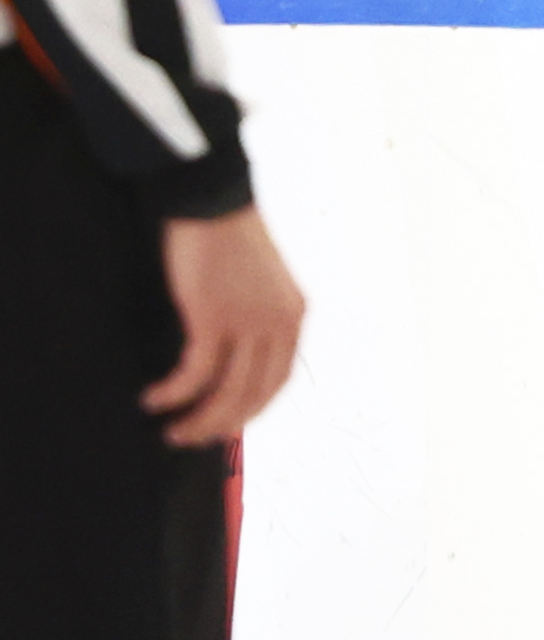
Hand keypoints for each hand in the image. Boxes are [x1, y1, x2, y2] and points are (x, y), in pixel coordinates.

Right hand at [143, 205, 303, 446]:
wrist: (211, 200)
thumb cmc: (227, 239)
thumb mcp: (257, 283)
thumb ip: (254, 319)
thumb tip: (231, 357)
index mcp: (294, 315)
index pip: (278, 380)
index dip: (252, 410)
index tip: (226, 428)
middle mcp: (280, 323)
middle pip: (254, 394)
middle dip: (221, 425)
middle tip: (190, 439)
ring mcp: (248, 321)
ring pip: (227, 392)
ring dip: (197, 419)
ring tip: (170, 432)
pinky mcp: (213, 317)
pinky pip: (195, 372)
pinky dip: (174, 392)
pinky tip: (153, 399)